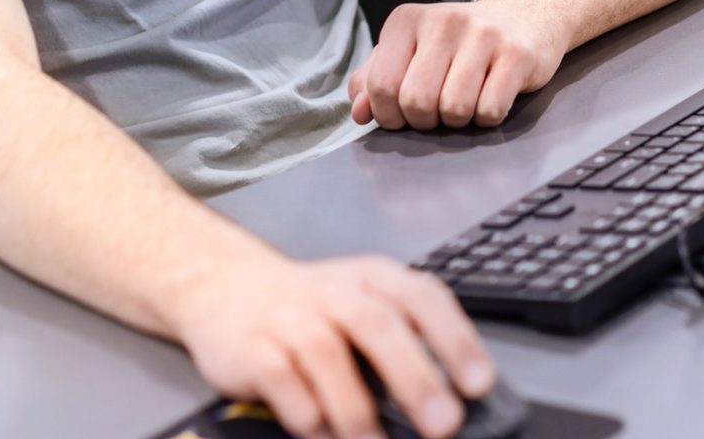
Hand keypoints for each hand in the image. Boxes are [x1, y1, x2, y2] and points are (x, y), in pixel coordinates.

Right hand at [169, 253, 494, 438]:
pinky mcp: (252, 347)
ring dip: (356, 410)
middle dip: (415, 379)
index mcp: (373, 279)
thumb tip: (450, 403)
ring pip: (327, 355)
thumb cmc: (311, 308)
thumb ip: (403, 343)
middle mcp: (334, 292)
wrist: (223, 286)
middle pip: (378, 326)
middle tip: (443, 424)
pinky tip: (319, 429)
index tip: (480, 383)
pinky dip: (304, 410)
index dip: (456, 339)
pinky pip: (280, 379)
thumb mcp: (362, 304)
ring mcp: (290, 317)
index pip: (423, 298)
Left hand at [348, 1, 565, 129]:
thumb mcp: (410, 51)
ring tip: (466, 101)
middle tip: (438, 110)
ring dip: (458, 121)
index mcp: (406, 20)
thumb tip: (360, 112)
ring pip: (454, 110)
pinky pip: (490, 110)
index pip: (380, 85)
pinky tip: (492, 97)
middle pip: (416, 102)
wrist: (525, 15)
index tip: (404, 113)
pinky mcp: (516, 54)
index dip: (389, 115)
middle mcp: (442, 21)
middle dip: (425, 121)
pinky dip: (488, 118)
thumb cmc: (460, 42)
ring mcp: (482, 35)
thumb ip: (376, 80)